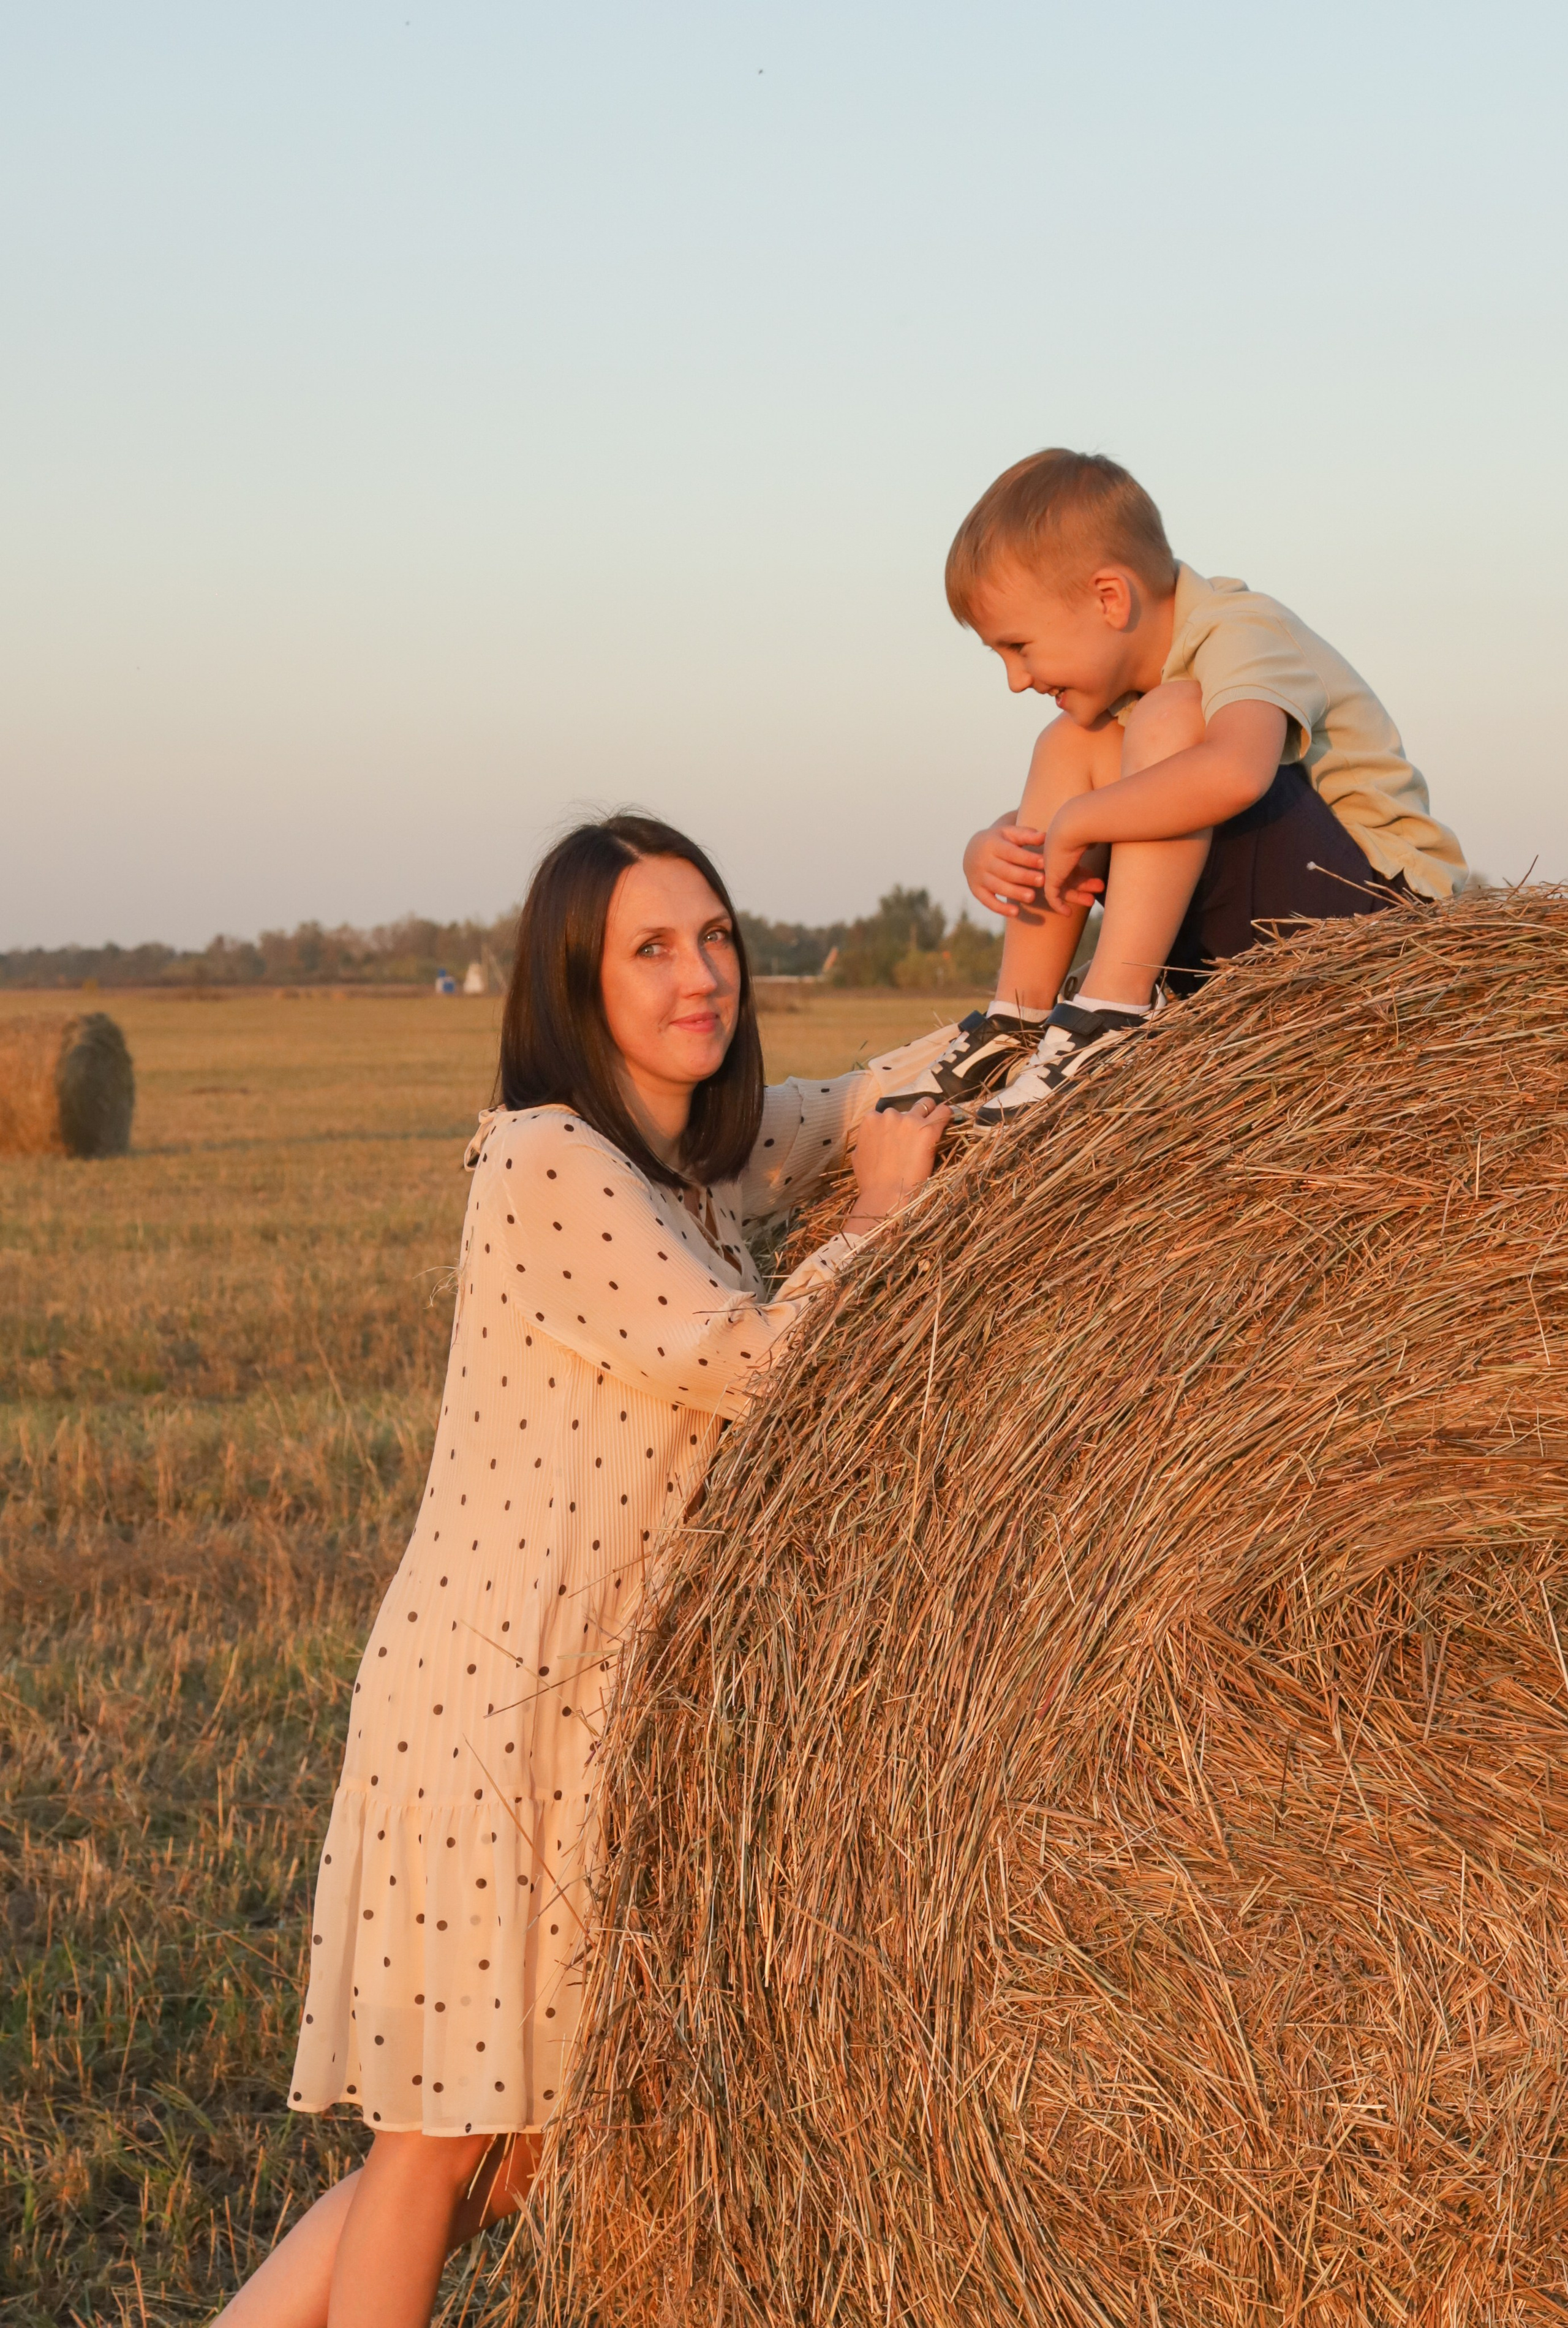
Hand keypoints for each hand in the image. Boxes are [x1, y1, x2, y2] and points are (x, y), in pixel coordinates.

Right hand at [844, 1095, 951, 1228]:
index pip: (886, 1113)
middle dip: (912, 1118)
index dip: (896, 1124)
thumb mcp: (858, 1157)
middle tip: (918, 1132)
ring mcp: (909, 1120)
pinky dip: (946, 1116)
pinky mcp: (928, 1130)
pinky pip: (943, 1112)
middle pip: (907, 1108)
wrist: (886, 1196)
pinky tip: (948, 1122)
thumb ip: (865, 1141)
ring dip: (929, 1115)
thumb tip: (871, 1139)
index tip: (902, 1134)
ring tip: (934, 1126)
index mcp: (871, 1120)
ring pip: (926, 1105)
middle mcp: (889, 1115)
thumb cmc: (870, 1182)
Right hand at [963, 812, 1045, 916]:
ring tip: (1032, 897)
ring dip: (1014, 893)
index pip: (1011, 853)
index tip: (1044, 862)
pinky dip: (1000, 908)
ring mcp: (977, 877)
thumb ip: (1027, 835)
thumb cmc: (1000, 841)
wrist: (973, 851)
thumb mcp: (1010, 833)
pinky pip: (988, 901)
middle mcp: (982, 861)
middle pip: (1005, 871)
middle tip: (1042, 881)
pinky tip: (1016, 912)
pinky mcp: (976, 890)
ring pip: (997, 887)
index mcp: (991, 844)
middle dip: (1024, 876)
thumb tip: (1045, 837)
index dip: (1027, 858)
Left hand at [1041, 803, 1108, 915]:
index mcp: (1062, 846)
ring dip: (1077, 895)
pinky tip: (1068, 913)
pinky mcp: (1050, 878)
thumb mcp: (1090, 835)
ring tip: (1092, 901)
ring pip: (1062, 887)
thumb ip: (1089, 841)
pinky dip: (1059, 905)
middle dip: (1083, 884)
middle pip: (1067, 875)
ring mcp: (1050, 867)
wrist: (1074, 825)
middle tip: (1099, 888)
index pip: (1070, 863)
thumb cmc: (1087, 827)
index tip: (1094, 875)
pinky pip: (1051, 896)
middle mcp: (1054, 856)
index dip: (1083, 872)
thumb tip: (1092, 844)